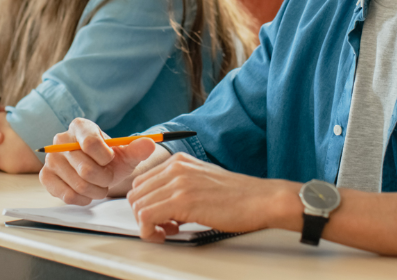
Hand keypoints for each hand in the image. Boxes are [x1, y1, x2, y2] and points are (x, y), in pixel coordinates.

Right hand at [39, 117, 159, 205]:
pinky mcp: (45, 176)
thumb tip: (150, 143)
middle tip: (108, 178)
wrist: (97, 170)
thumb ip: (138, 148)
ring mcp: (51, 158)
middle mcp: (61, 139)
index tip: (111, 159)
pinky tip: (87, 193)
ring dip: (96, 190)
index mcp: (80, 126)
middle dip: (104, 179)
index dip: (106, 158)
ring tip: (100, 185)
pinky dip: (82, 199)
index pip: (91, 143)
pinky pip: (66, 195)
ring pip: (78, 184)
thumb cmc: (111, 160)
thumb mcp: (127, 153)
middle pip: (86, 169)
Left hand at [126, 152, 298, 241]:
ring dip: (147, 225)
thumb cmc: (238, 196)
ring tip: (168, 230)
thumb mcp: (203, 181)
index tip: (160, 216)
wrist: (261, 200)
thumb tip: (161, 206)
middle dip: (143, 214)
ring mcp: (178, 183)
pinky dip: (150, 232)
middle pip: (136, 194)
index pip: (142, 182)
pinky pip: (146, 218)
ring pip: (138, 206)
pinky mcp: (182, 201)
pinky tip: (167, 234)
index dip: (146, 203)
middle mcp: (176, 168)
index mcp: (179, 161)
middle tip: (163, 226)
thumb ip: (180, 187)